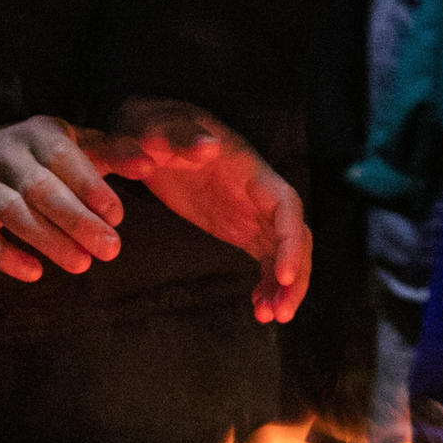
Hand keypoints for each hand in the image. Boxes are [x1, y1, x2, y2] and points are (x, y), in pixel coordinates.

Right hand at [0, 116, 125, 281]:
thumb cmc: (50, 159)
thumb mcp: (83, 147)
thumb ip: (116, 153)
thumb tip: (148, 164)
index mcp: (37, 132)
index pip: (63, 157)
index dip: (90, 186)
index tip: (117, 217)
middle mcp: (4, 153)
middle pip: (40, 189)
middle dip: (77, 221)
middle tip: (110, 250)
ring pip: (13, 213)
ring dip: (49, 241)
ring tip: (82, 263)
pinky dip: (5, 257)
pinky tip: (34, 273)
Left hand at [105, 97, 312, 322]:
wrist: (147, 133)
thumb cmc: (153, 125)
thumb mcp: (159, 126)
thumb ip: (179, 137)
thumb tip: (208, 147)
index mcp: (248, 168)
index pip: (286, 206)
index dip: (290, 241)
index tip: (282, 274)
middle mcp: (259, 191)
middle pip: (295, 235)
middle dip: (295, 274)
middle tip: (280, 313)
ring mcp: (253, 211)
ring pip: (284, 252)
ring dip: (284, 286)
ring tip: (270, 317)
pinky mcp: (242, 226)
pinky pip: (266, 259)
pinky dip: (267, 284)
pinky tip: (259, 308)